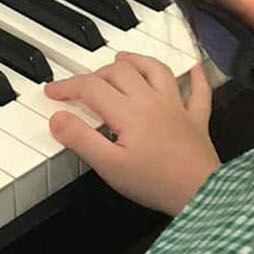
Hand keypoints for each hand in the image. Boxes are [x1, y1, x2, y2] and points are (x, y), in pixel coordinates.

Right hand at [45, 54, 218, 215]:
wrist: (200, 194)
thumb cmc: (156, 183)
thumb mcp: (109, 166)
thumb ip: (81, 139)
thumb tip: (58, 119)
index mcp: (129, 112)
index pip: (91, 88)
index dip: (68, 86)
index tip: (52, 91)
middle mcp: (153, 102)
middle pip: (121, 72)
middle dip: (96, 73)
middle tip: (82, 84)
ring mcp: (177, 108)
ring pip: (156, 71)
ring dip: (137, 61)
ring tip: (122, 59)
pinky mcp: (196, 121)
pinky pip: (199, 92)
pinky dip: (196, 77)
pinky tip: (194, 68)